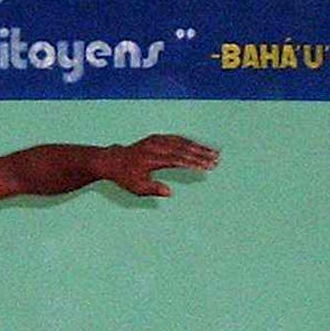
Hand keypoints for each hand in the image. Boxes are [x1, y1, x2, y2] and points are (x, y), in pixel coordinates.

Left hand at [100, 135, 219, 197]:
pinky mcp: (156, 138)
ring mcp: (156, 140)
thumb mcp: (136, 187)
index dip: (194, 163)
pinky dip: (188, 142)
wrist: (112, 160)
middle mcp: (155, 147)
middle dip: (201, 154)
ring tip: (213, 153)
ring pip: (181, 141)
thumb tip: (169, 192)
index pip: (178, 160)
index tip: (207, 167)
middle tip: (217, 159)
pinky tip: (198, 147)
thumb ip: (153, 189)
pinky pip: (175, 138)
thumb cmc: (125, 177)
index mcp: (152, 158)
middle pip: (183, 148)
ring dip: (198, 146)